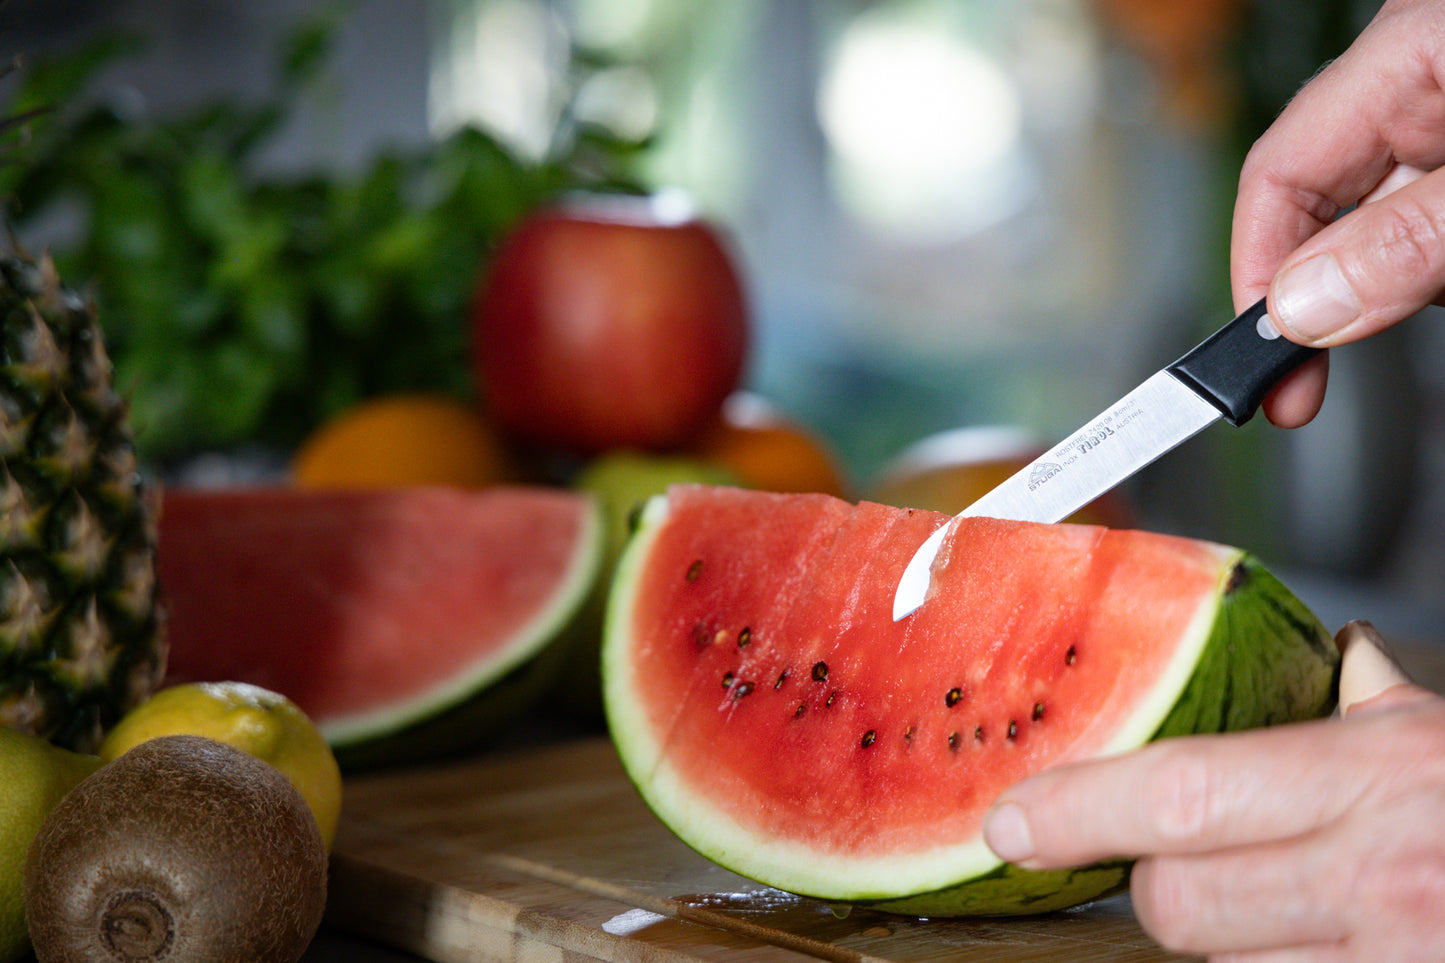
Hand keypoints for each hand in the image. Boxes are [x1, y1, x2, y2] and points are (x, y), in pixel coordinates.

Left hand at [982, 622, 1444, 960]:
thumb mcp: (1440, 735)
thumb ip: (1361, 708)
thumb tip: (1321, 667)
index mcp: (1375, 782)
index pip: (1181, 794)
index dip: (1077, 809)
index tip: (1012, 818)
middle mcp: (1377, 884)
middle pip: (1178, 907)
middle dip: (1153, 887)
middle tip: (1161, 861)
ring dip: (1222, 939)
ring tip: (1273, 899)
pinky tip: (1306, 939)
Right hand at [1231, 0, 1444, 427]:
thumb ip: (1405, 239)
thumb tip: (1303, 307)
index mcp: (1409, 56)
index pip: (1280, 174)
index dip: (1259, 276)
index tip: (1263, 369)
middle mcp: (1422, 83)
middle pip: (1331, 210)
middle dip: (1342, 294)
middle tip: (1312, 387)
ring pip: (1395, 229)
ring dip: (1414, 278)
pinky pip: (1434, 226)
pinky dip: (1441, 263)